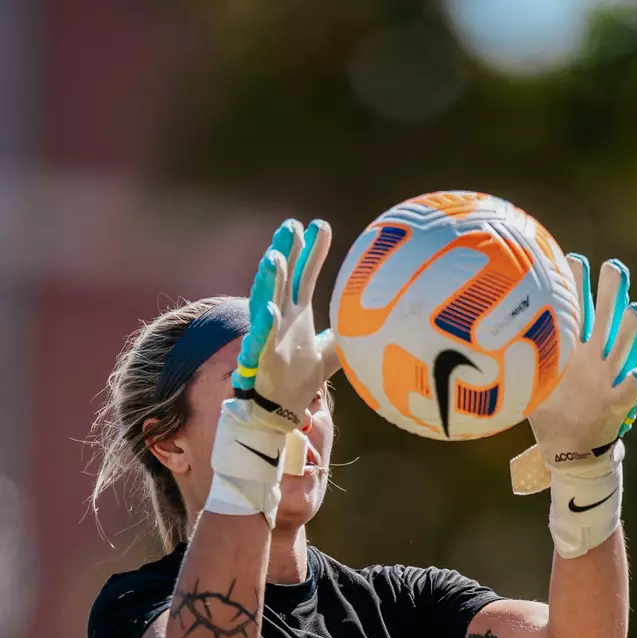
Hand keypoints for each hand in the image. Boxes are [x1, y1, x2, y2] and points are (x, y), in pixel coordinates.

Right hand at [232, 218, 340, 431]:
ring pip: (266, 302)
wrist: (279, 411)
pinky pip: (261, 341)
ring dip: (269, 281)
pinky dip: (265, 326)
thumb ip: (345, 337)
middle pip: (282, 279)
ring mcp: (267, 336)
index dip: (312, 251)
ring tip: (275, 257)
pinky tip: (271, 310)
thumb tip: (375, 325)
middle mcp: (279, 318)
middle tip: (291, 226)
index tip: (320, 226)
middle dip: (285, 252)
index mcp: (295, 313)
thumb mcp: (330, 355)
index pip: (304, 275)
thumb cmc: (298, 380)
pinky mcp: (260, 359)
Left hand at [511, 255, 636, 493]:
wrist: (568, 449)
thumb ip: (507, 364)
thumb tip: (465, 345)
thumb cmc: (549, 413)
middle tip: (613, 267)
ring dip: (632, 330)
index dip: (577, 285)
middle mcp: (596, 358)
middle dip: (612, 293)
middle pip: (607, 319)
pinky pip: (632, 392)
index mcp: (575, 350)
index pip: (578, 310)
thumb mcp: (528, 384)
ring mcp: (609, 378)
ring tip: (635, 311)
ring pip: (624, 348)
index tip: (571, 258)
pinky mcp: (618, 404)